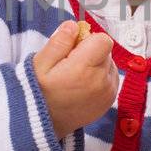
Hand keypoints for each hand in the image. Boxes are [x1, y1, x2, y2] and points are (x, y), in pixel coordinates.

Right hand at [33, 20, 116, 139]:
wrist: (43, 125)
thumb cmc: (39, 92)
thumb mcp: (40, 64)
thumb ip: (59, 42)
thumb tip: (74, 25)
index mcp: (85, 69)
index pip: (104, 40)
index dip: (88, 40)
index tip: (72, 50)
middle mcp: (101, 81)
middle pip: (106, 52)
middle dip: (91, 53)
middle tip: (70, 65)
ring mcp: (107, 93)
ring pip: (110, 64)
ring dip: (97, 65)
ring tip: (76, 77)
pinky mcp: (109, 102)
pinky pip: (111, 78)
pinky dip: (100, 78)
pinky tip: (83, 85)